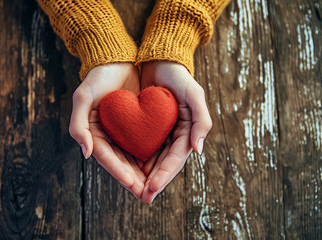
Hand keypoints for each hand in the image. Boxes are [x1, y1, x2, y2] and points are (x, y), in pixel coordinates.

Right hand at [69, 63, 146, 197]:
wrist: (116, 59)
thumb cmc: (98, 77)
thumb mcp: (83, 96)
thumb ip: (78, 125)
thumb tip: (86, 154)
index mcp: (93, 132)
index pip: (106, 158)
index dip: (119, 172)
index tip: (133, 185)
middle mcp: (106, 135)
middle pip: (120, 162)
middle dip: (133, 180)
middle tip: (147, 194)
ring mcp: (121, 132)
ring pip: (131, 158)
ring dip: (142, 174)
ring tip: (154, 187)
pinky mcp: (134, 125)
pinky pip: (141, 145)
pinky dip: (148, 157)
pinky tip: (159, 166)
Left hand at [140, 62, 212, 202]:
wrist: (159, 59)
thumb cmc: (178, 75)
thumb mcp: (194, 93)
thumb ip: (201, 120)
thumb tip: (199, 150)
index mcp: (187, 130)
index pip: (176, 158)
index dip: (165, 175)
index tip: (152, 189)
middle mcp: (175, 134)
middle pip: (164, 163)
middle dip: (154, 181)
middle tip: (143, 197)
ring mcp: (162, 131)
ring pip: (153, 159)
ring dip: (145, 175)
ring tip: (134, 189)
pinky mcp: (148, 127)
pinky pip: (143, 146)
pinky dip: (136, 159)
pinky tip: (128, 169)